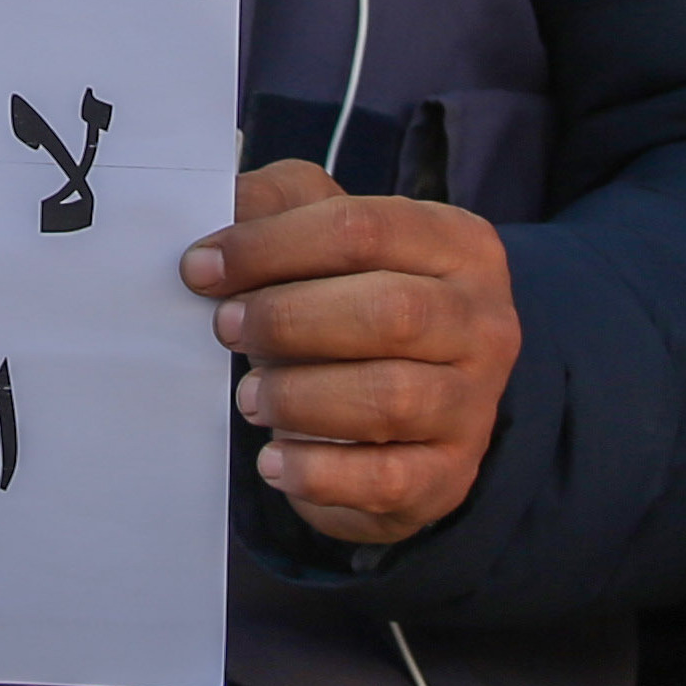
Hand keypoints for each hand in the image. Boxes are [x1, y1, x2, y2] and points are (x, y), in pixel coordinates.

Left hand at [182, 162, 522, 546]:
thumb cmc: (351, 300)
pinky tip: (275, 460)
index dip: (270, 246)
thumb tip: (220, 205)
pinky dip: (317, 472)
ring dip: (298, 396)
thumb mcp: (324, 235)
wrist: (406, 407)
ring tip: (249, 396)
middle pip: (389, 311)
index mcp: (458, 244)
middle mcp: (484, 322)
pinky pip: (385, 480)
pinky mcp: (449, 476)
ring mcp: (474, 405)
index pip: (362, 229)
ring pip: (390, 397)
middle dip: (287, 319)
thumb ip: (276, 206)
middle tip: (224, 329)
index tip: (200, 268)